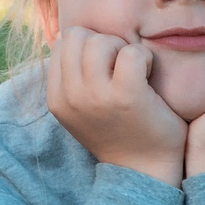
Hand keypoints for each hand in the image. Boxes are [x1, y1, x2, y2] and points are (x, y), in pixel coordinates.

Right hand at [46, 28, 187, 186]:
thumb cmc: (118, 131)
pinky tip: (147, 76)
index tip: (104, 70)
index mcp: (57, 99)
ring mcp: (96, 96)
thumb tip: (72, 35)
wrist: (145, 170)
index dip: (86, 48)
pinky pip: (132, 52)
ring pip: (101, 40)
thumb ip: (72, 77)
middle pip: (78, 36)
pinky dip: (144, 57)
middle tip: (119, 67)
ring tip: (132, 72)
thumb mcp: (81, 109)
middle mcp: (71, 97)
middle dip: (102, 43)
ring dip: (121, 49)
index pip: (62, 43)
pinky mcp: (127, 95)